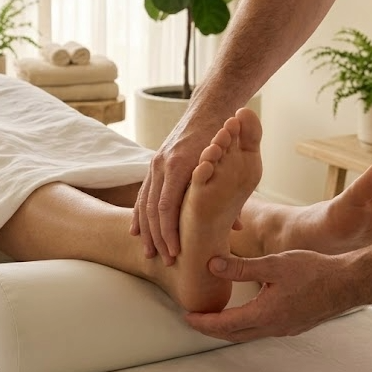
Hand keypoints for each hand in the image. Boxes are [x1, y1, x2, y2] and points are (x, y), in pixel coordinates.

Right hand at [130, 108, 223, 264]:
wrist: (208, 110)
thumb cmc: (223, 139)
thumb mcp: (229, 164)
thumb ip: (230, 195)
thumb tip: (236, 229)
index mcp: (179, 166)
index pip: (167, 207)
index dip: (169, 232)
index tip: (175, 252)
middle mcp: (163, 165)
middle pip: (153, 209)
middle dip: (157, 238)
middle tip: (164, 261)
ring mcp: (156, 164)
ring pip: (144, 203)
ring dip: (146, 230)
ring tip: (149, 253)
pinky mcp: (155, 164)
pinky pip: (142, 193)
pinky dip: (139, 214)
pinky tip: (135, 231)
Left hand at [184, 250, 345, 339]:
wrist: (348, 284)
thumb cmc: (313, 271)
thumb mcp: (274, 264)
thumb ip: (242, 267)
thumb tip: (212, 266)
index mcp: (264, 314)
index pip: (224, 325)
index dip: (203, 322)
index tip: (187, 317)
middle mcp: (273, 327)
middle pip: (233, 335)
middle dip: (211, 329)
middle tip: (195, 320)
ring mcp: (285, 329)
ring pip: (249, 334)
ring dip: (229, 328)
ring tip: (216, 317)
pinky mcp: (294, 325)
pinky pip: (263, 330)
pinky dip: (247, 325)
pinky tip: (247, 313)